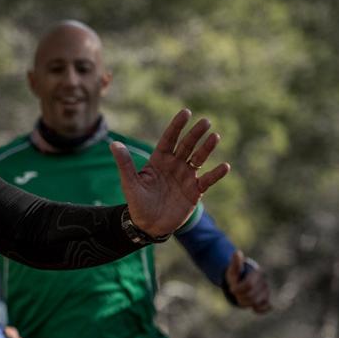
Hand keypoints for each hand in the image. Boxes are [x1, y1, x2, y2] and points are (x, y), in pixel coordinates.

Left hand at [112, 109, 229, 237]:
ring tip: (215, 136)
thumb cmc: (137, 202)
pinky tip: (225, 166)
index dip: (177, 126)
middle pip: (186, 146)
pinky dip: (215, 174)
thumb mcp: (129, 182)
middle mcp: (174, 165)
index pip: (169, 139)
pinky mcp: (195, 191)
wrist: (148, 225)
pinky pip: (207, 180)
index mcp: (159, 160)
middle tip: (205, 121)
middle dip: (195, 134)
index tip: (186, 112)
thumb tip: (113, 144)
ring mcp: (186, 177)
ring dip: (207, 148)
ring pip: (199, 159)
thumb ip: (124, 163)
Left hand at [226, 249, 270, 312]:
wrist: (242, 281)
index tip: (231, 289)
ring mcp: (266, 291)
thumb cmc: (236, 275)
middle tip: (234, 295)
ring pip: (257, 303)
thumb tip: (238, 252)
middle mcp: (264, 282)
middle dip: (240, 297)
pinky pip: (265, 308)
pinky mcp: (267, 300)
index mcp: (257, 273)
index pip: (248, 285)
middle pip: (251, 296)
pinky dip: (259, 310)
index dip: (238, 289)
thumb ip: (235, 262)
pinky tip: (252, 308)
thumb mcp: (233, 269)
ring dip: (246, 303)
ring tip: (240, 300)